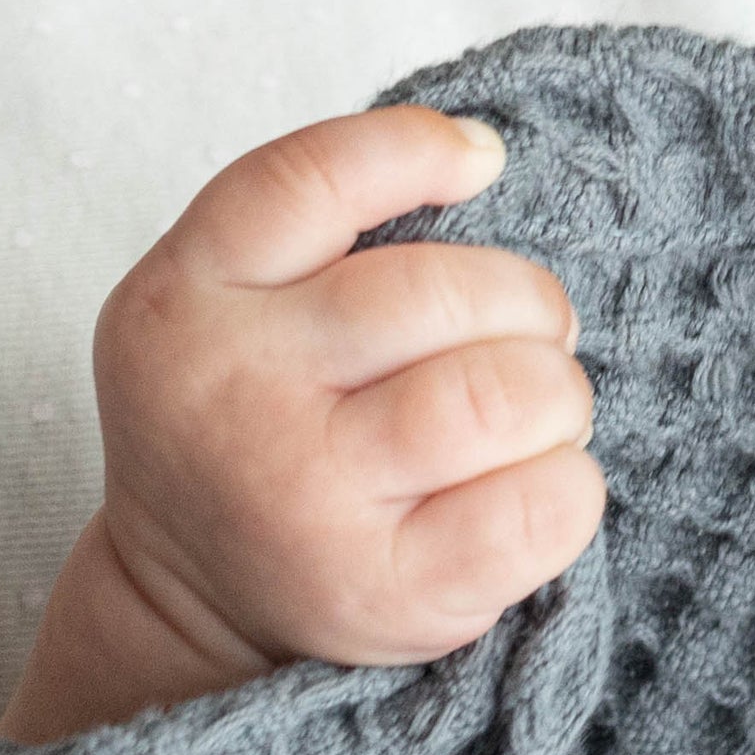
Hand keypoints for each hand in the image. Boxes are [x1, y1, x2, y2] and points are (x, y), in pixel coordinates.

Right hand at [0, 108, 602, 740]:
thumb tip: (480, 155)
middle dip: (524, 307)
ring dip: (554, 397)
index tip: (479, 162)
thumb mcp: (226, 305)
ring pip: (506, 393)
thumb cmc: (249, 426)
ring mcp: (310, 503)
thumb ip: (316, 226)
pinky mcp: (387, 593)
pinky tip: (527, 490)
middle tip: (518, 343)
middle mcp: (237, 396)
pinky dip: (569, 487)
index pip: (308, 181)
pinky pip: (545, 504)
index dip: (415, 148)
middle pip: (446, 294)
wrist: (190, 607)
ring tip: (527, 419)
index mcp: (184, 303)